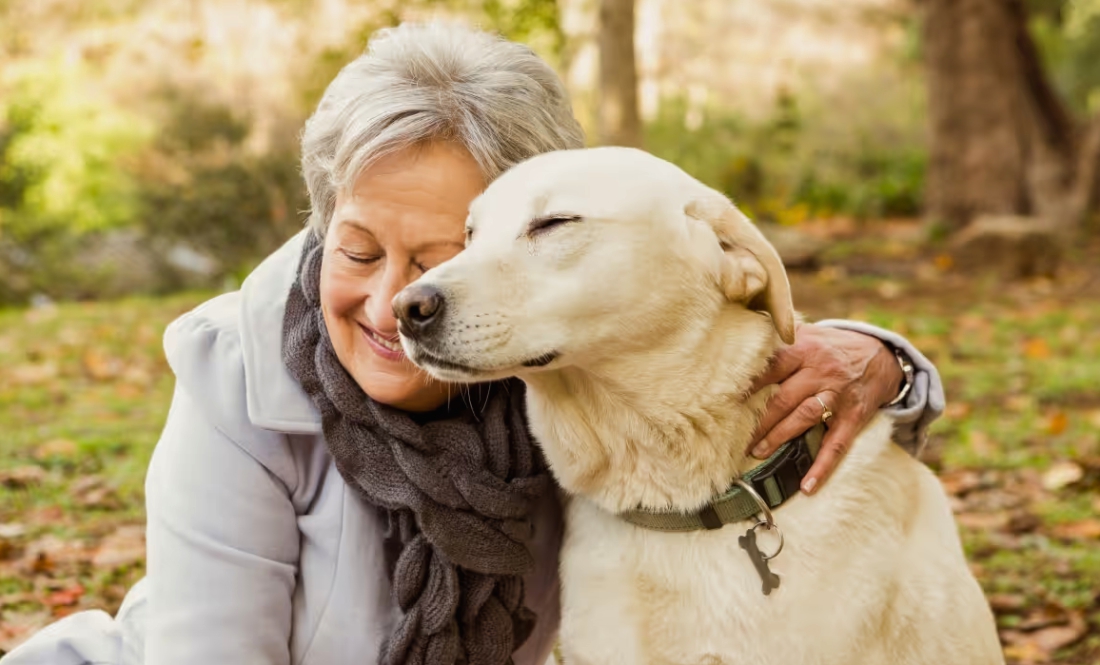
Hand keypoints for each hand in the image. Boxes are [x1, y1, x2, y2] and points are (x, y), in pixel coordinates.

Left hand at [748, 324, 902, 494]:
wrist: (881, 356)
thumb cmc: (832, 347)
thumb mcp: (808, 333)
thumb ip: (779, 340)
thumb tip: (738, 344)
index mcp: (804, 349)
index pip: (770, 367)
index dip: (746, 384)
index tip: (723, 399)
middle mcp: (820, 371)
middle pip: (783, 397)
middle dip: (757, 419)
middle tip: (731, 435)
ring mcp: (837, 395)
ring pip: (804, 418)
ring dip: (779, 437)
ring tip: (756, 452)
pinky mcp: (853, 417)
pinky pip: (836, 444)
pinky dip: (822, 466)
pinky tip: (808, 486)